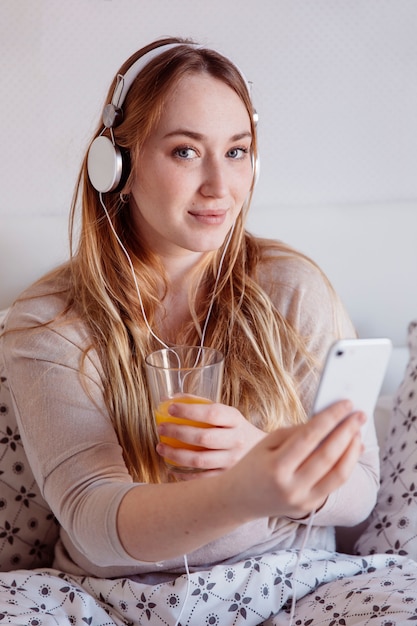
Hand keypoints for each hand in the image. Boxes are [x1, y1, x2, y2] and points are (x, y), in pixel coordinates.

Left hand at [156, 400, 266, 473]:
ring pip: (200, 460)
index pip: (212, 413)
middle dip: (177, 432)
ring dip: (176, 454)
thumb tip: (168, 399)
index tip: (171, 408)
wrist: (265, 454)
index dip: (189, 411)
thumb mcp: (226, 413)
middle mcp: (236, 440)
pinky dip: (184, 474)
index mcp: (235, 420)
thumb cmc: (236, 430)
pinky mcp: (227, 477)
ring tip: (161, 447)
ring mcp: (233, 461)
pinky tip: (172, 467)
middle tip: (161, 428)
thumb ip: (200, 405)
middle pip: (203, 437)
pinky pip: (202, 478)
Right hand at [221, 400, 364, 520]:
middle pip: (328, 457)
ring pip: (338, 475)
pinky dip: (346, 465)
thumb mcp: (267, 443)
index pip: (309, 438)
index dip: (330, 418)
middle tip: (360, 415)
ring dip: (353, 451)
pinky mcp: (309, 507)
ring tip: (358, 432)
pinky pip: (333, 484)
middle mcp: (291, 487)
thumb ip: (296, 433)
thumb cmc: (252, 465)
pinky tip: (351, 450)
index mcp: (276, 467)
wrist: (238, 500)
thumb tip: (327, 423)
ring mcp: (302, 500)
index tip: (345, 404)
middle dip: (347, 432)